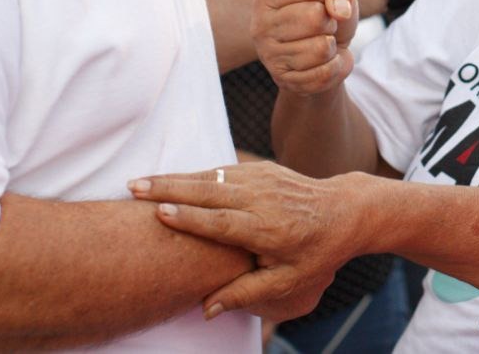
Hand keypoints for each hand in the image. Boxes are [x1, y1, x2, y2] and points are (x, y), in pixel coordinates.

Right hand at [128, 163, 372, 322]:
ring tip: (138, 183)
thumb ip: (247, 293)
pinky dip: (194, 173)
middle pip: (210, 190)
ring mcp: (264, 179)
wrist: (345, 210)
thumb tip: (205, 310)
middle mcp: (264, 198)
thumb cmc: (316, 252)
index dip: (191, 218)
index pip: (224, 221)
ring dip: (174, 178)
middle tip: (133, 188)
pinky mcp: (263, 168)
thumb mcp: (289, 281)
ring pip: (212, 175)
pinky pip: (222, 169)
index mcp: (269, 228)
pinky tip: (167, 179)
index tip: (160, 213)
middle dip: (169, 188)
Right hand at [252, 0, 357, 95]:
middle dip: (330, 22)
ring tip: (320, 44)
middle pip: (315, 17)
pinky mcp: (285, 81)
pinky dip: (335, 66)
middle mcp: (260, 27)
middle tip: (322, 26)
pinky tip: (323, 62)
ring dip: (331, 46)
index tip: (319, 2)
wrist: (329, 52)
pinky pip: (325, 72)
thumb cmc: (328, 14)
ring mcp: (269, 57)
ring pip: (322, 48)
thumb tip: (340, 12)